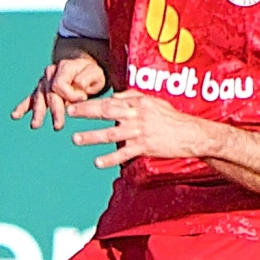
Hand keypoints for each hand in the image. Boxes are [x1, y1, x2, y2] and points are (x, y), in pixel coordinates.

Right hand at [12, 55, 108, 129]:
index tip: (82, 98)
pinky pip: (30, 98)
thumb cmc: (92, 73)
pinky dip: (22, 107)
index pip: (60, 84)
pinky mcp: (40, 90)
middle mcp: (51, 73)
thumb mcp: (96, 74)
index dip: (70, 95)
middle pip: (49, 94)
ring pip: (39, 98)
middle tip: (58, 126)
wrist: (83, 67)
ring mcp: (44, 81)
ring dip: (38, 112)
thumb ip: (87, 79)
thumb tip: (78, 86)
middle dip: (54, 110)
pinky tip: (15, 116)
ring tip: (35, 125)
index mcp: (64, 67)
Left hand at [68, 92, 216, 168]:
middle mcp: (137, 115)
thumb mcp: (153, 102)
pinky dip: (110, 158)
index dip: (92, 102)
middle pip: (107, 112)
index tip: (75, 103)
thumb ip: (132, 97)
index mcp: (138, 103)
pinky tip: (97, 162)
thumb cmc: (171, 118)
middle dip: (86, 112)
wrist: (190, 134)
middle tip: (69, 112)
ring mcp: (140, 132)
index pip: (110, 101)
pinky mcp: (145, 147)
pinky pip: (124, 153)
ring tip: (76, 139)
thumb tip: (113, 97)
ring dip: (92, 137)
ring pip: (111, 134)